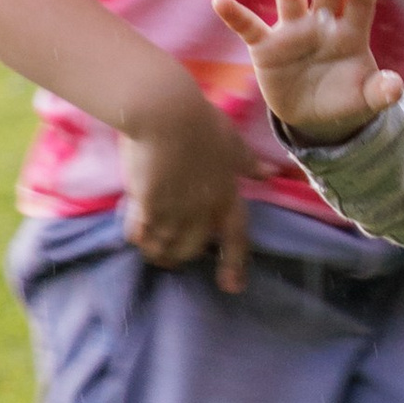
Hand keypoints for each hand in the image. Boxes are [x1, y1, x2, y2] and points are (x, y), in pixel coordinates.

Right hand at [118, 88, 254, 292]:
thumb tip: (270, 174)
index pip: (236, 239)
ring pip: (163, 247)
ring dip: (156, 251)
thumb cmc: (201, 123)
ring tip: (150, 246)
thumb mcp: (232, 143)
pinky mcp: (146, 206)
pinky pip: (139, 234)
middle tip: (171, 253)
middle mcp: (202, 212)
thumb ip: (247, 163)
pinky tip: (134, 232)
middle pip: (192, 250)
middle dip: (181, 256)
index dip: (234, 265)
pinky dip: (137, 236)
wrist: (166, 114)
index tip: (232, 288)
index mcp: (227, 197)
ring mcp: (174, 211)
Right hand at [213, 0, 403, 141]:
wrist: (315, 115)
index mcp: (351, 32)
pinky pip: (249, 27)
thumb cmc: (346, 98)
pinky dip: (234, 14)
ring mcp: (293, 31)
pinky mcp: (266, 46)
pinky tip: (220, 0)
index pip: (358, 6)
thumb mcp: (367, 98)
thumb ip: (381, 92)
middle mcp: (322, 23)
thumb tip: (397, 88)